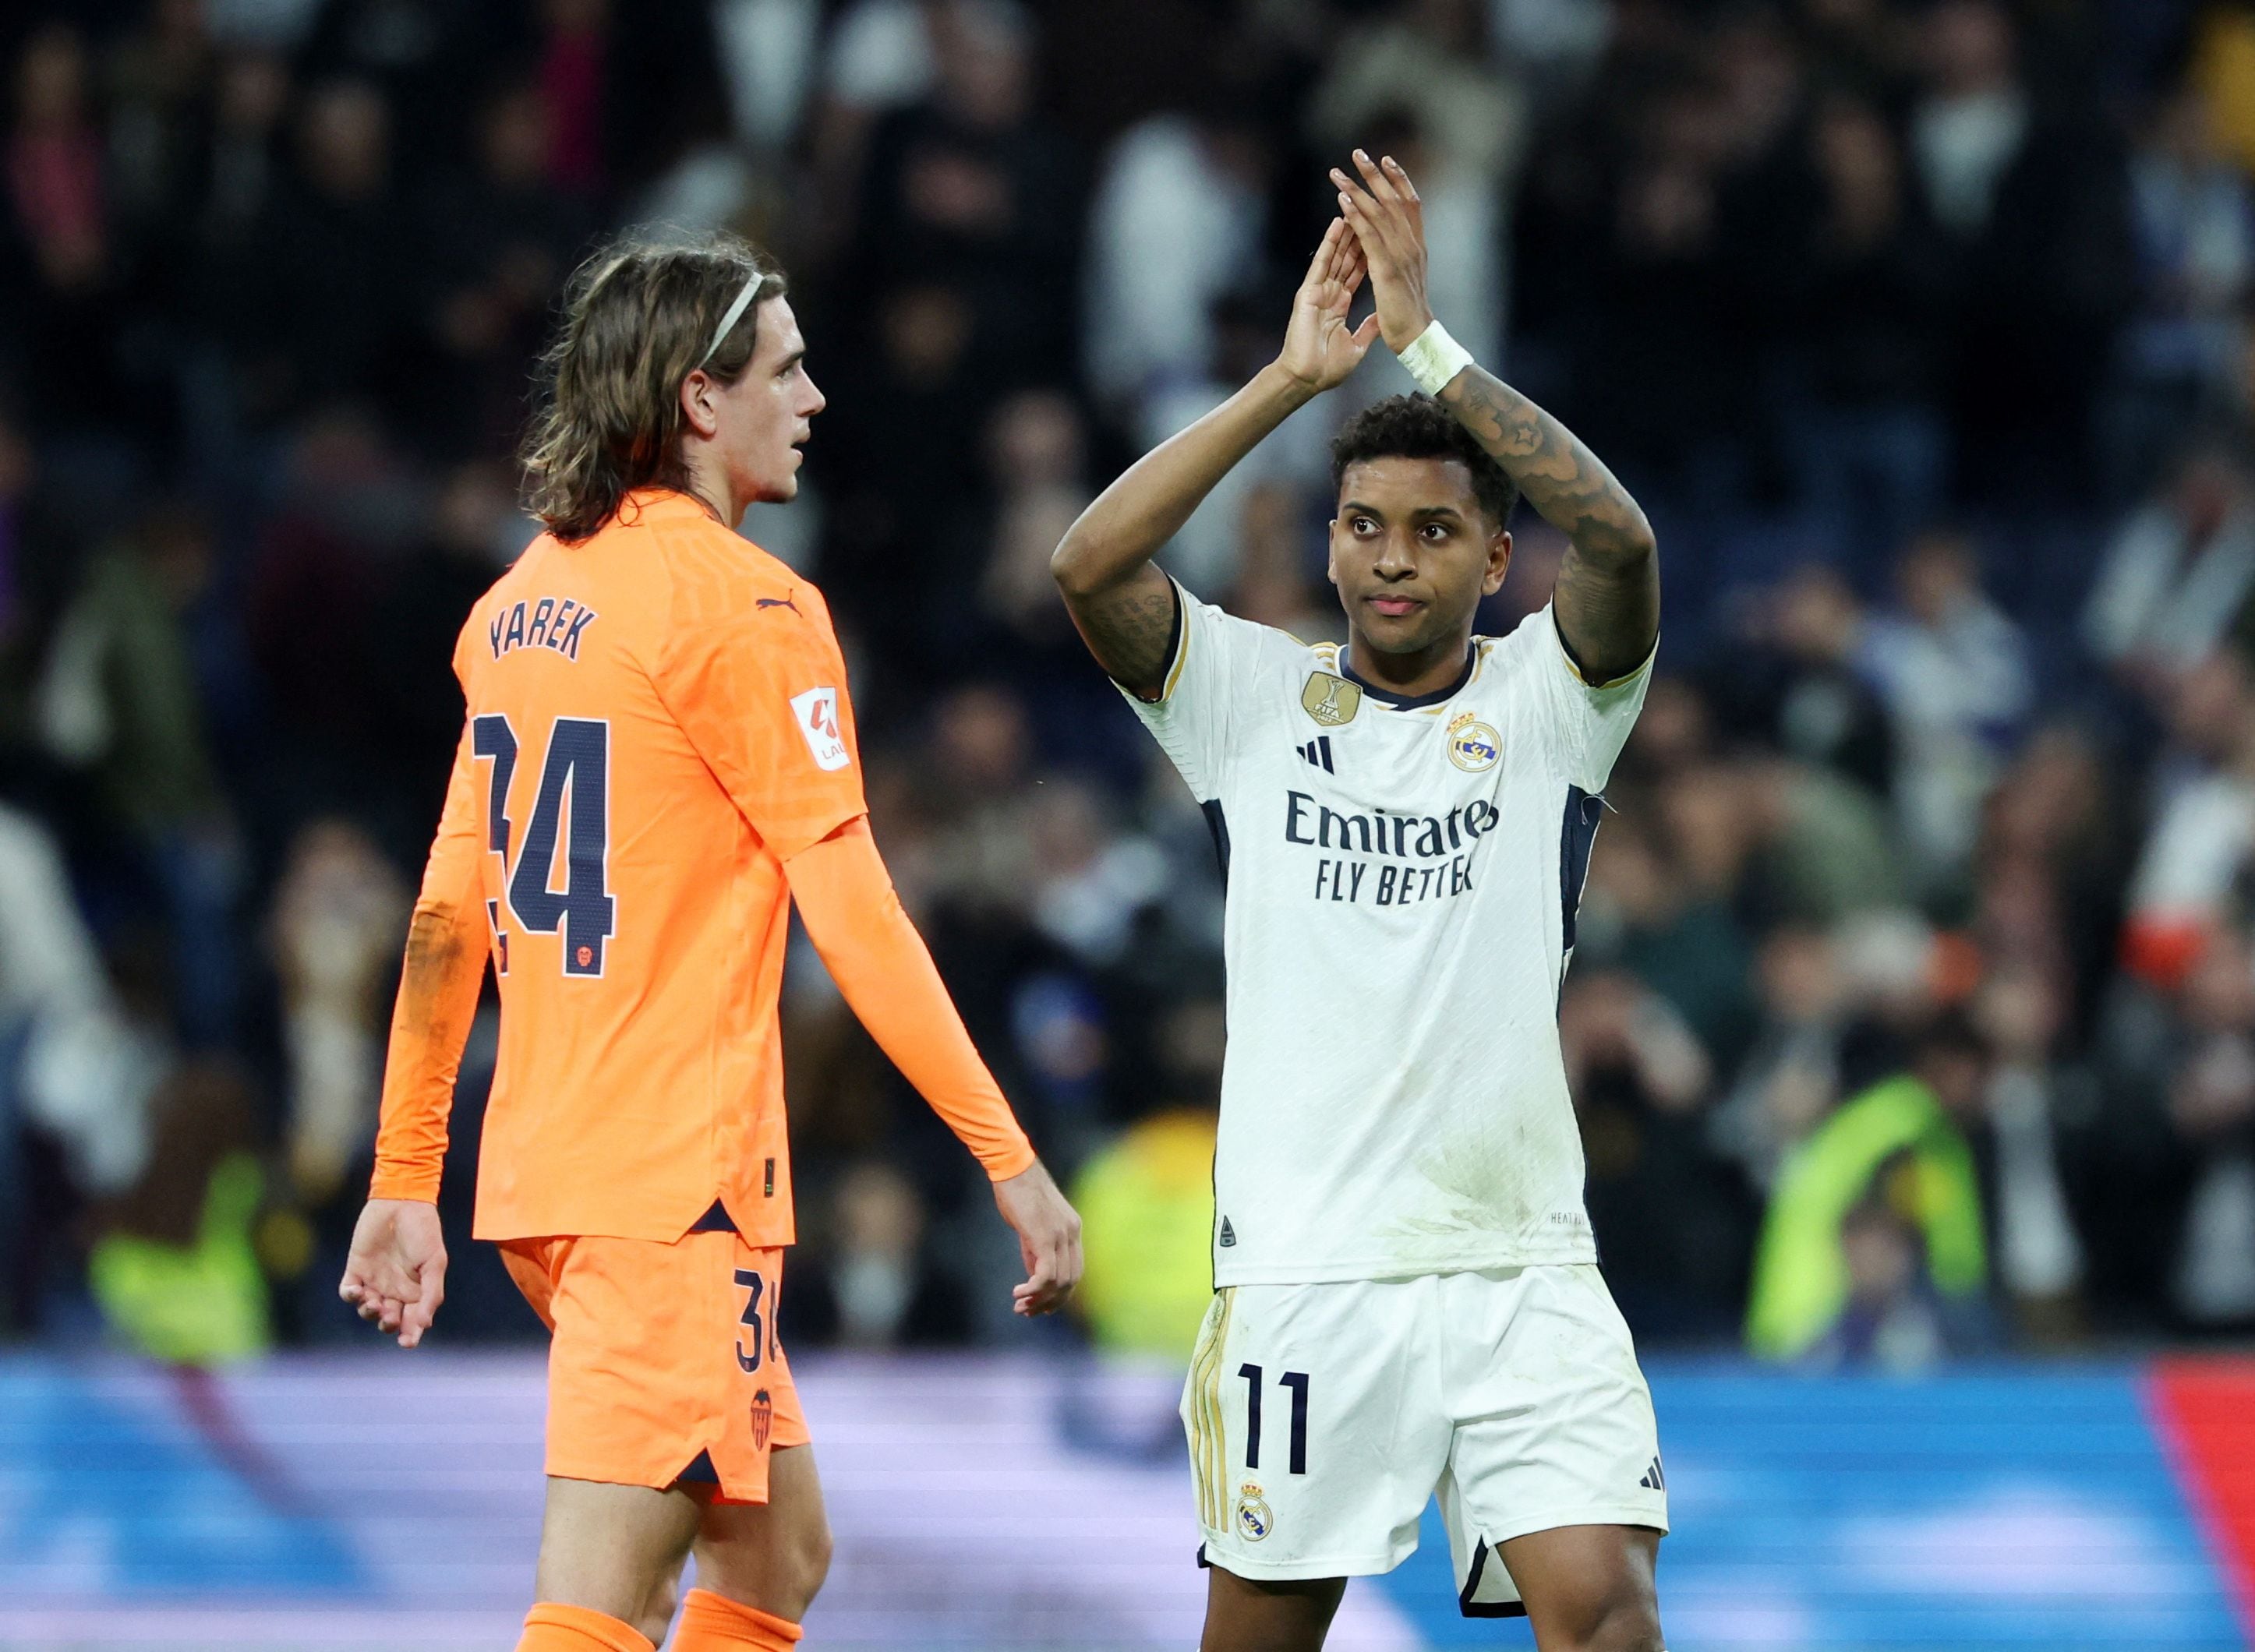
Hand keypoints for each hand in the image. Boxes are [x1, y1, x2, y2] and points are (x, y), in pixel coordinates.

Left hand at [339, 1198, 447, 1347]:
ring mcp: (374, 1280)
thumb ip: (431, 1293)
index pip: (412, 1321)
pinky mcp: (356, 1269)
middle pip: (388, 1320)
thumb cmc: (423, 1231)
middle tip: (390, 1316)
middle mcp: (394, 1290)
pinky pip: (348, 1292)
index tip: (407, 1343)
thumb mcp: (435, 1263)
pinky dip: (351, 1297)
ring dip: (370, 1313)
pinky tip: (358, 1292)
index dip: (410, 1335)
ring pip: (367, 1310)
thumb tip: (424, 1324)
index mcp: (416, 1290)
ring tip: (375, 1302)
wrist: (402, 1202)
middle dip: (388, 1324)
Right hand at [993, 1158, 1081, 1316]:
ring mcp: (1060, 1235)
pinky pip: (1045, 1274)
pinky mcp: (1044, 1237)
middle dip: (1050, 1302)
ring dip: (1039, 1300)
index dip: (1062, 1294)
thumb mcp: (1032, 1225)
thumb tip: (1035, 1277)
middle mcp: (1072, 1233)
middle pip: (1071, 1281)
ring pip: (1058, 1282)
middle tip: (1027, 1311)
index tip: (1043, 1307)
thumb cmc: (1018, 1193)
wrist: (1013, 1168)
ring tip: (1020, 1306)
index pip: (1076, 1271)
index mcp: (1073, 1229)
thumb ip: (1036, 1250)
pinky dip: (1034, 1290)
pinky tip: (1019, 1293)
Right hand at [1274, 217, 1382, 395]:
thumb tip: (1382, 317)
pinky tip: (1337, 224)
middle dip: (1359, 234)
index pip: (1357, 271)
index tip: (1381, 232)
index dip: (1369, 251)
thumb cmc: (1327, 369)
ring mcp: (1318, 291)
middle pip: (1347, 257)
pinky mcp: (1308, 292)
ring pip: (1335, 254)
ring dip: (1346, 231)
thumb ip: (1368, 328)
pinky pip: (1321, 263)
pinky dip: (1329, 243)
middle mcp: (1329, 293)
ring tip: (1355, 205)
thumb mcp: (1358, 346)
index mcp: (1340, 304)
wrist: (1308, 379)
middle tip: (1369, 211)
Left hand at [1331, 150, 1433, 354]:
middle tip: (1358, 153)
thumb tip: (1395, 257)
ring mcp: (1401, 256)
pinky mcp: (1387, 270)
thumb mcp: (1406, 283)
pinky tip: (1343, 201)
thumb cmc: (1409, 316)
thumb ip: (1401, 265)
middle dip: (1375, 175)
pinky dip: (1356, 216)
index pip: (1409, 205)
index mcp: (1417, 247)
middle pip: (1394, 200)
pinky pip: (1369, 236)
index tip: (1385, 160)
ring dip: (1358, 189)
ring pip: (1379, 213)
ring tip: (1339, 172)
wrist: (1417, 339)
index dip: (1398, 180)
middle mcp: (1411, 246)